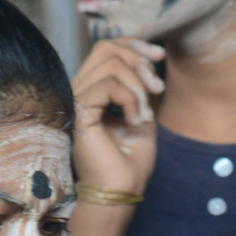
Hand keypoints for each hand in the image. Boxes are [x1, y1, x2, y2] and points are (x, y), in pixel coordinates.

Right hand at [72, 38, 163, 200]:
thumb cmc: (131, 161)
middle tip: (157, 90)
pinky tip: (135, 121)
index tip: (159, 55)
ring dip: (138, 88)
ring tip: (145, 116)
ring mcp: (77, 99)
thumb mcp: (143, 115)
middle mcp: (81, 90)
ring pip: (111, 64)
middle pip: (107, 48)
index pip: (107, 48)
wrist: (121, 190)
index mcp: (94, 90)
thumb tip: (148, 58)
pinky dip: (130, 99)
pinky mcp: (79, 111)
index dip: (134, 44)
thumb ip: (141, 87)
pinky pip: (108, 85)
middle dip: (139, 63)